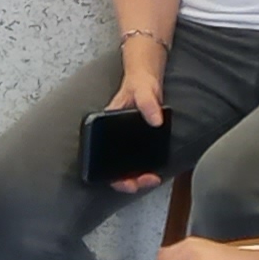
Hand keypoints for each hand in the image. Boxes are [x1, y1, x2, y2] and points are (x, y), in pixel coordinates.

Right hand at [101, 59, 168, 191]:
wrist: (146, 77)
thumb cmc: (139, 82)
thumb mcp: (143, 89)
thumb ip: (148, 102)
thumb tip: (156, 120)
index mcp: (106, 126)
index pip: (103, 159)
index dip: (114, 176)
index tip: (128, 182)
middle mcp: (113, 137)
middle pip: (114, 168)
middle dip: (129, 181)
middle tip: (146, 180)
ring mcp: (125, 140)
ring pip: (124, 167)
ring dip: (136, 177)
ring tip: (151, 178)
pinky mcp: (136, 140)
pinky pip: (135, 159)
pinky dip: (142, 168)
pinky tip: (154, 170)